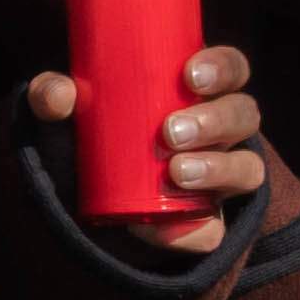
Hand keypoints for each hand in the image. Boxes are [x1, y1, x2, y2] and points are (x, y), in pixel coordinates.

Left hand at [18, 39, 272, 254]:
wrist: (79, 194)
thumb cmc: (88, 132)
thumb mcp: (66, 112)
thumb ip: (52, 96)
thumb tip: (60, 95)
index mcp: (199, 91)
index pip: (232, 69)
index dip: (223, 68)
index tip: (190, 76)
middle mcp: (220, 131)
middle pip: (243, 116)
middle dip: (215, 121)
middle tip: (170, 132)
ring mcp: (220, 177)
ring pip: (247, 169)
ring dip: (218, 168)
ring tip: (177, 172)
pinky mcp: (207, 222)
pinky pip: (215, 231)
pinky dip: (193, 232)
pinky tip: (162, 228)